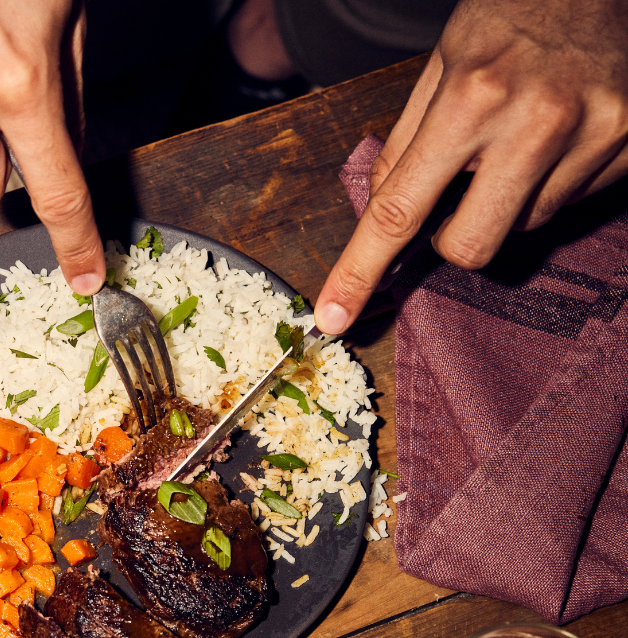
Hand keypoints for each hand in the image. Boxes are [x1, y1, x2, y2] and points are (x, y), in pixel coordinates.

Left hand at [316, 0, 627, 333]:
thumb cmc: (512, 15)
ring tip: (520, 137)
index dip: (362, 268)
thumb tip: (377, 212)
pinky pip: (575, 202)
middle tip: (459, 192)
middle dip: (454, 236)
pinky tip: (561, 133)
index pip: (401, 209)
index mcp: (471, 99)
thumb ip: (405, 143)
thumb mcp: (440, 65)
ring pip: (526, 225)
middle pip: (472, 245)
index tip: (335, 314)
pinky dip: (556, 181)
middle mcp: (536, 122)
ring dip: (510, 199)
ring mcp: (594, 134)